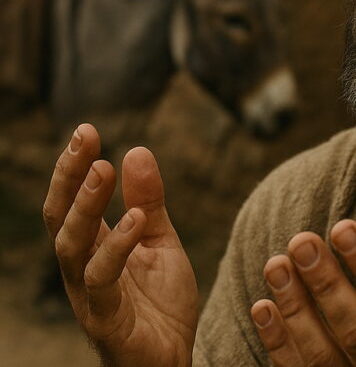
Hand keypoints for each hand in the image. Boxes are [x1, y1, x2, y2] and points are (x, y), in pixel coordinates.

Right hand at [42, 124, 198, 366]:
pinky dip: (116, 247)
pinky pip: (103, 279)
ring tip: (103, 169)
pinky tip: (135, 220)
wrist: (174, 356)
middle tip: (84, 137)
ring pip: (71, 245)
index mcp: (93, 247)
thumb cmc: (160, 303)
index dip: (76, 167)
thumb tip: (136, 149)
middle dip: (69, 175)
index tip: (87, 130)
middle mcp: (82, 267)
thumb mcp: (160, 242)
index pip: (74, 200)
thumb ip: (148, 202)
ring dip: (85, 205)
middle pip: (61, 216)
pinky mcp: (105, 318)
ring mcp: (88, 294)